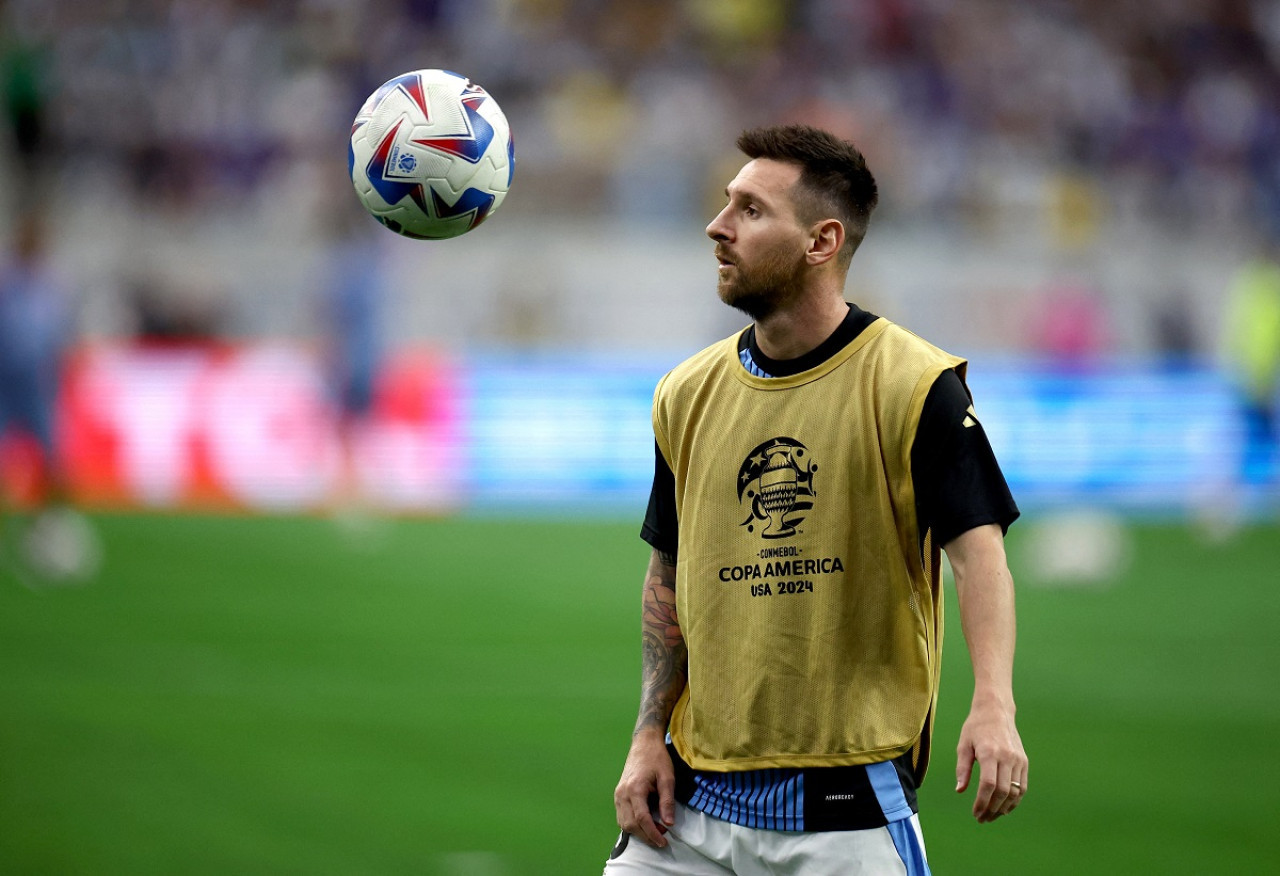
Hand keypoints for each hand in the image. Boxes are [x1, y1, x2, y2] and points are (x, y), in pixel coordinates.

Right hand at [613, 729, 676, 847]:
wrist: (644, 743)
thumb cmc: (657, 758)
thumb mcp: (667, 778)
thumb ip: (667, 801)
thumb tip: (669, 823)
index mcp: (635, 789)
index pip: (642, 818)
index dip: (652, 833)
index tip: (663, 841)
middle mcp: (622, 793)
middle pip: (630, 824)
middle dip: (646, 836)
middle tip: (662, 838)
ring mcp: (618, 794)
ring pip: (624, 823)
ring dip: (638, 832)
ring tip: (655, 830)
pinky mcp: (618, 794)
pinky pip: (621, 816)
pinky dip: (631, 824)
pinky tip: (644, 824)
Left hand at [955, 698, 1026, 822]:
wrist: (996, 711)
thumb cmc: (976, 727)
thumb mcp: (963, 745)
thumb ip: (962, 768)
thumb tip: (960, 790)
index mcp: (989, 752)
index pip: (988, 785)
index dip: (982, 802)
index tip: (975, 813)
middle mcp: (1007, 757)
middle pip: (1002, 791)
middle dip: (992, 809)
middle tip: (982, 819)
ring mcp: (1018, 760)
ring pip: (1015, 792)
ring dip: (1003, 808)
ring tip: (992, 816)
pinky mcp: (1024, 762)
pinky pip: (1022, 786)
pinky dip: (1015, 800)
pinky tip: (1004, 807)